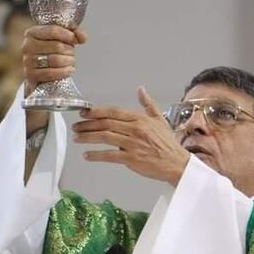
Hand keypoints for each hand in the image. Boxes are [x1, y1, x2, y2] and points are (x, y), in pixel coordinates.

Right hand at [22, 25, 86, 95]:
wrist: (40, 70)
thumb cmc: (51, 51)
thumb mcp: (61, 38)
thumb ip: (74, 33)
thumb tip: (82, 37)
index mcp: (32, 32)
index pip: (53, 30)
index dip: (68, 35)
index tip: (75, 40)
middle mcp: (27, 46)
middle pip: (57, 46)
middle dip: (69, 50)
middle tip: (72, 53)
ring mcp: (27, 61)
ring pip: (55, 60)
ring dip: (69, 61)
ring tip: (71, 61)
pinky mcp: (30, 75)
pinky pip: (50, 73)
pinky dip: (64, 72)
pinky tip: (69, 70)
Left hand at [73, 86, 189, 185]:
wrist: (177, 163)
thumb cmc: (168, 144)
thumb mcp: (160, 120)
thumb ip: (148, 104)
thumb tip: (141, 90)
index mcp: (140, 119)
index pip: (113, 112)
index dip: (96, 112)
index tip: (85, 113)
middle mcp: (135, 129)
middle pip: (105, 123)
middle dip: (87, 124)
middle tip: (77, 126)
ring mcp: (132, 144)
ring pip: (104, 137)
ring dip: (88, 137)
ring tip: (77, 138)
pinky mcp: (131, 159)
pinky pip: (109, 155)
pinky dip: (96, 155)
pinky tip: (87, 155)